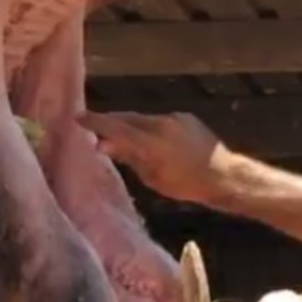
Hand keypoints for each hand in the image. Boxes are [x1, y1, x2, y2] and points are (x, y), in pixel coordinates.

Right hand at [77, 110, 233, 204]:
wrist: (224, 175)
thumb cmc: (186, 185)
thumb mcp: (152, 178)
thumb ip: (128, 157)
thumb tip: (104, 145)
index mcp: (150, 142)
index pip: (115, 128)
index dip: (95, 122)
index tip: (77, 118)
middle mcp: (161, 123)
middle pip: (127, 118)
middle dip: (110, 122)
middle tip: (95, 129)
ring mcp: (174, 117)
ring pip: (143, 118)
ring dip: (131, 126)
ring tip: (122, 138)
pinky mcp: (185, 117)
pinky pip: (160, 120)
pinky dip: (150, 128)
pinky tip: (152, 141)